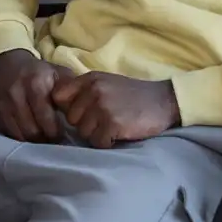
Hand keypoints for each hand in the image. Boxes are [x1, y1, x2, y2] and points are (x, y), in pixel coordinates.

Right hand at [0, 50, 72, 142]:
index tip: (61, 134)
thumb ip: (71, 90)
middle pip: (33, 131)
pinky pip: (7, 133)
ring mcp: (1, 105)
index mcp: (35, 84)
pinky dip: (18, 136)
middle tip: (51, 139)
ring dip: (31, 141)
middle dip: (44, 139)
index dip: (56, 132)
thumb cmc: (37, 72)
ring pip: (19, 135)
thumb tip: (83, 111)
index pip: (47, 120)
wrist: (4, 63)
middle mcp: (16, 94)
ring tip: (40, 137)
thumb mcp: (57, 73)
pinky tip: (26, 132)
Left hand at [49, 72, 180, 147]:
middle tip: (104, 121)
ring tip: (113, 126)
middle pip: (71, 119)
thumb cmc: (133, 96)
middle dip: (85, 124)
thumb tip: (59, 106)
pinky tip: (119, 133)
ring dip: (97, 135)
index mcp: (89, 79)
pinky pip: (97, 142)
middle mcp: (93, 90)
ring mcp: (102, 106)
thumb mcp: (106, 84)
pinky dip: (107, 143)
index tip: (80, 113)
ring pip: (83, 132)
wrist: (164, 101)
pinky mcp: (112, 123)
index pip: (58, 95)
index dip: (66, 108)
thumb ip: (84, 91)